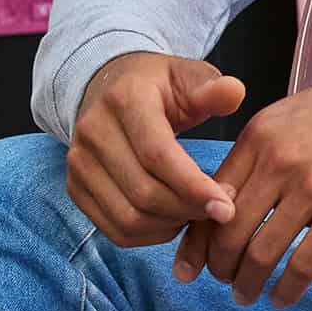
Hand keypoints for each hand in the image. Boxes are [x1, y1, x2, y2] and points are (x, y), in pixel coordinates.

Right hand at [66, 51, 246, 246]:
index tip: (227, 206)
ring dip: (170, 225)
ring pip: (128, 218)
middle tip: (222, 208)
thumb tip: (235, 93)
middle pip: (143, 192)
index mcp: (125, 99)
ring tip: (200, 211)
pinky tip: (175, 219)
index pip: (157, 155)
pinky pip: (114, 229)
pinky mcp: (76, 188)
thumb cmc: (158, 85)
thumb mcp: (188, 75)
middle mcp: (94, 132)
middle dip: (188, 209)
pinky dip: (150, 235)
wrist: (108, 87)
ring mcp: (79, 163)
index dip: (193, 186)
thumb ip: (212, 87)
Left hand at [172, 66, 311, 307]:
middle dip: (220, 268)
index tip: (192, 267)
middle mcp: (280, 159)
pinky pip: (303, 265)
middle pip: (230, 232)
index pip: (211, 198)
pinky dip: (286, 291)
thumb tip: (221, 207)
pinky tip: (282, 298)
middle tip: (224, 282)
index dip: (197, 240)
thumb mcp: (292, 117)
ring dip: (248, 285)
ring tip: (247, 295)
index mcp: (261, 134)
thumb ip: (257, 155)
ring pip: (262, 255)